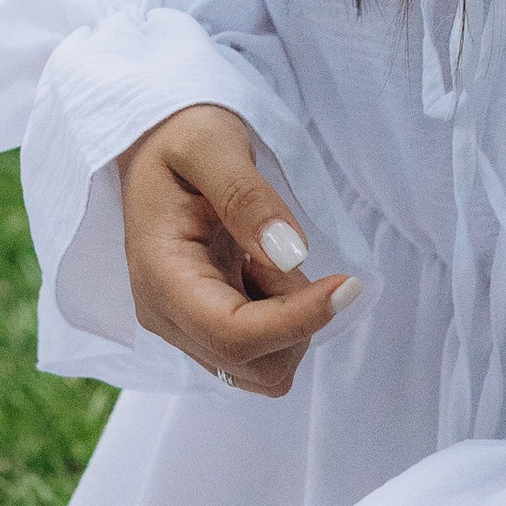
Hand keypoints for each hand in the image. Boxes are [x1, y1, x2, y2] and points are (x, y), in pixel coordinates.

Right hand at [118, 106, 358, 395]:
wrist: (157, 146)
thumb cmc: (182, 136)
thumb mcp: (211, 143)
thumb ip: (247, 196)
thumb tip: (291, 255)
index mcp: (159, 275)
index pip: (232, 335)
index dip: (297, 320)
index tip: (348, 284)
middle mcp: (166, 317)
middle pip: (254, 365)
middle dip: (295, 317)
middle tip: (281, 246)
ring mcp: (184, 329)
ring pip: (265, 370)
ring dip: (290, 320)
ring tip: (264, 254)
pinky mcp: (204, 330)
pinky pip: (262, 355)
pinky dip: (283, 322)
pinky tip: (260, 271)